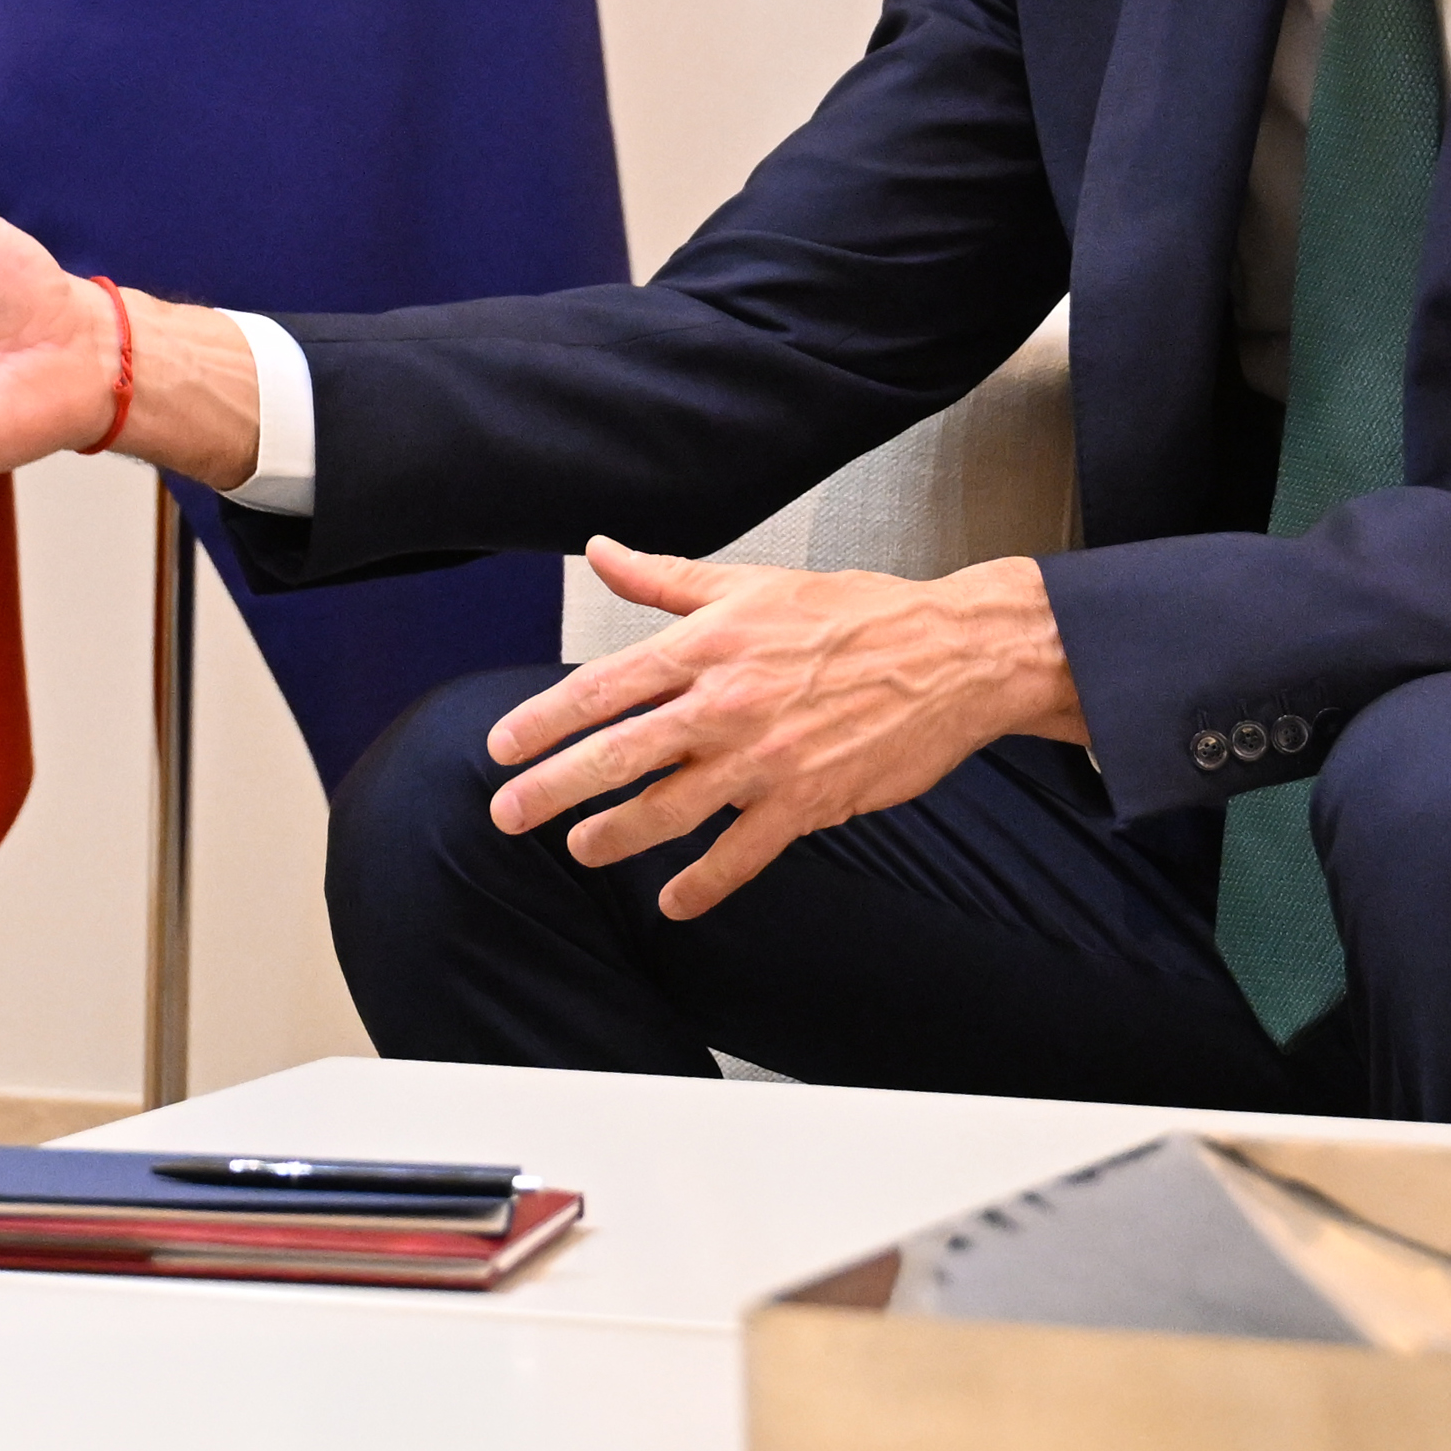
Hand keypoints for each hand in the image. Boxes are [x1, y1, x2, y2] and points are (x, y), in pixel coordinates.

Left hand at [486, 546, 1081, 919]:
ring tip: (578, 848)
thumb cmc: (852, 612)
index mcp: (708, 645)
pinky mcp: (808, 802)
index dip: (543, 720)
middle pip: (620, 754)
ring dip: (615, 836)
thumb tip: (600, 548)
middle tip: (507, 813)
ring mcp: (766, 759)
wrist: (950, 654)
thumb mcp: (750, 583)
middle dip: (554, 787)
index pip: (603, 687)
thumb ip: (665, 578)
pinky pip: (741, 855)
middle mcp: (727, 704)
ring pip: (670, 810)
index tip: (500, 746)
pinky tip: (673, 902)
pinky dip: (703, 883)